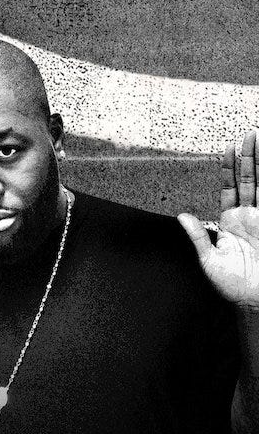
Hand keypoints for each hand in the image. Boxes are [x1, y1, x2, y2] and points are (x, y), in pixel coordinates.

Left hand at [178, 130, 258, 309]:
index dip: (229, 168)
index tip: (228, 147)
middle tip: (250, 134)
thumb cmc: (232, 284)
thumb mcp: (208, 259)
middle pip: (250, 179)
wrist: (254, 298)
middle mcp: (249, 216)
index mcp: (230, 221)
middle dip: (250, 157)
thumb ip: (198, 236)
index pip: (230, 187)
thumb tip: (182, 217)